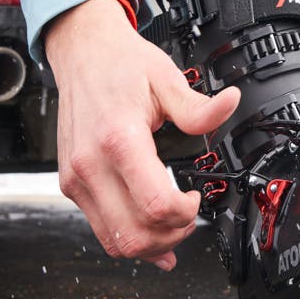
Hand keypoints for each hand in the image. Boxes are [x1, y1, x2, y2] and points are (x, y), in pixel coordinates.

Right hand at [45, 0, 239, 269]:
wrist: (83, 53)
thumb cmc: (121, 64)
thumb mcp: (166, 78)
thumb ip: (197, 106)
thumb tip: (229, 105)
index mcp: (118, 138)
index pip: (154, 204)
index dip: (185, 213)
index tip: (196, 199)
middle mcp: (90, 165)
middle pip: (134, 235)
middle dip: (171, 237)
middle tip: (189, 218)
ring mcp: (76, 178)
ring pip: (114, 241)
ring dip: (150, 245)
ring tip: (172, 227)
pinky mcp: (70, 183)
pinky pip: (99, 228)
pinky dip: (127, 238)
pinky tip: (149, 235)